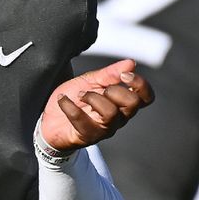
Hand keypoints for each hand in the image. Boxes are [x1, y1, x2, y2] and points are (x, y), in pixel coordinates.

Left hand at [40, 59, 154, 151]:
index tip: (124, 75)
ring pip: (110, 112)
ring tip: (79, 95)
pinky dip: (68, 105)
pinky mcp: (87, 136)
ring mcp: (104, 129)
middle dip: (114, 90)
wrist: (52, 118)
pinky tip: (62, 100)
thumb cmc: (75, 98)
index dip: (140, 84)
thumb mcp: (90, 81)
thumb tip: (131, 63)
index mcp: (122, 103)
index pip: (146, 98)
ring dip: (91, 97)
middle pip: (132, 103)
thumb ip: (110, 74)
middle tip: (99, 89)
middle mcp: (118, 118)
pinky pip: (82, 120)